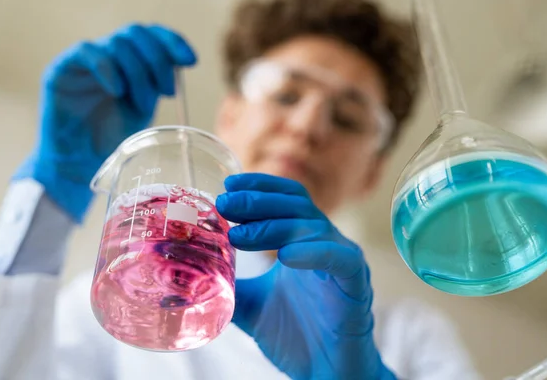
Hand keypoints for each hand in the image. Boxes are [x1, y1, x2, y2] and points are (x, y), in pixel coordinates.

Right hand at [14, 23, 196, 221]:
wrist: (80, 164)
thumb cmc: (112, 139)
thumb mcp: (145, 107)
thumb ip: (158, 82)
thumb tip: (186, 60)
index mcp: (128, 60)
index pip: (151, 34)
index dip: (172, 41)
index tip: (191, 61)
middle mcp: (107, 54)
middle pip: (137, 34)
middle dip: (159, 61)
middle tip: (168, 92)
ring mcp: (84, 60)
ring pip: (118, 44)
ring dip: (138, 74)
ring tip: (142, 106)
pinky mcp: (61, 69)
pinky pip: (88, 52)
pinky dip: (108, 68)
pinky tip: (118, 91)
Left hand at [216, 173, 395, 379]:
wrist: (325, 374)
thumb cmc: (295, 336)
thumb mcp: (250, 304)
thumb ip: (228, 283)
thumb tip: (190, 272)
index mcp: (303, 241)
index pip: (285, 198)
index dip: (259, 186)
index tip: (227, 187)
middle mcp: (324, 243)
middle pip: (295, 205)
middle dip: (257, 201)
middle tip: (224, 204)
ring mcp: (341, 260)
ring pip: (312, 226)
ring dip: (274, 226)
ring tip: (238, 236)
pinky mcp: (356, 283)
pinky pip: (339, 258)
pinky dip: (313, 252)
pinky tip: (285, 256)